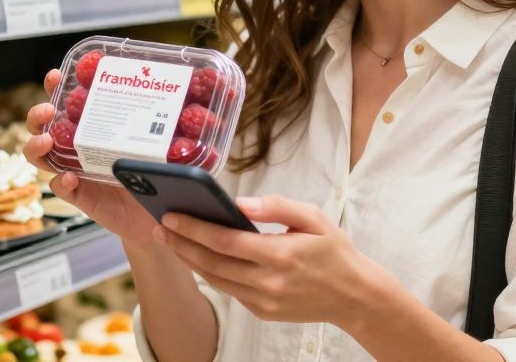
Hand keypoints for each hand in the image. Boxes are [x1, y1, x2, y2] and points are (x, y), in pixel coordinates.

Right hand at [24, 70, 159, 247]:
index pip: (68, 101)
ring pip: (42, 156)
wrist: (161, 213)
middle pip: (45, 126)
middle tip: (48, 110)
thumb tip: (201, 89)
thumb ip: (176, 120)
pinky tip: (69, 177)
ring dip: (36, 146)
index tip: (56, 74)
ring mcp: (77, 170)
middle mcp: (80, 145)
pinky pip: (62, 188)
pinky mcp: (81, 196)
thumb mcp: (167, 141)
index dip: (56, 86)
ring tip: (46, 142)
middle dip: (38, 114)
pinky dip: (62, 182)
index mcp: (95, 125)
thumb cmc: (161, 171)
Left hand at [154, 195, 382, 328]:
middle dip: (181, 244)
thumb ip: (276, 206)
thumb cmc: (334, 251)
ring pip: (216, 280)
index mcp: (279, 254)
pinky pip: (230, 291)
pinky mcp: (263, 312)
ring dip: (190, 260)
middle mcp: (268, 282)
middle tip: (160, 227)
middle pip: (211, 263)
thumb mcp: (313, 217)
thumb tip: (240, 203)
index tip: (171, 215)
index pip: (224, 241)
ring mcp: (264, 301)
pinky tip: (199, 258)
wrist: (355, 296)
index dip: (193, 228)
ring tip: (173, 241)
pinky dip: (211, 274)